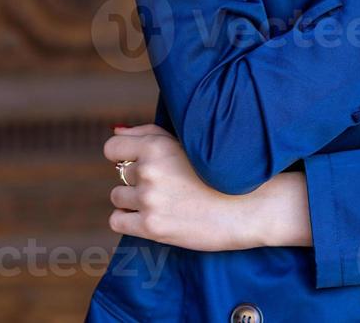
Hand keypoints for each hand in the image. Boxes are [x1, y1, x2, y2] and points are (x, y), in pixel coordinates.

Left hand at [103, 124, 280, 250]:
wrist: (248, 206)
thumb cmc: (217, 172)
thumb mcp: (184, 143)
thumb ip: (147, 134)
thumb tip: (117, 132)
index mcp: (156, 146)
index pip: (112, 148)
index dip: (123, 156)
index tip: (138, 164)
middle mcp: (149, 170)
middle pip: (120, 175)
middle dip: (137, 180)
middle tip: (164, 187)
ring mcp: (149, 199)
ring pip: (118, 197)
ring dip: (133, 201)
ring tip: (161, 203)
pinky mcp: (152, 226)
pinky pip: (117, 221)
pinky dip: (128, 220)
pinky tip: (149, 218)